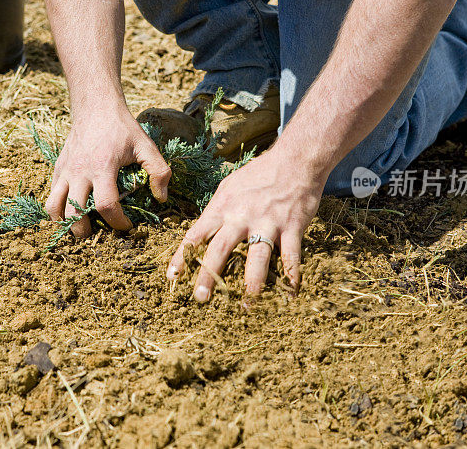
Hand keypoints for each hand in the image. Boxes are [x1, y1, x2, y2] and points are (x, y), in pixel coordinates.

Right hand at [45, 107, 171, 236]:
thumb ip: (159, 171)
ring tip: (82, 227)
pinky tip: (74, 212)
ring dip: (66, 224)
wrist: (96, 107)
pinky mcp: (57, 169)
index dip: (117, 222)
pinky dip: (58, 210)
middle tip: (101, 233)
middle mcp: (79, 171)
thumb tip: (161, 198)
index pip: (105, 205)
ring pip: (54, 208)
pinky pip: (51, 196)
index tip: (127, 225)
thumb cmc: (122, 128)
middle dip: (87, 231)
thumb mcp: (146, 146)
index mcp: (102, 167)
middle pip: (75, 213)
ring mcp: (65, 171)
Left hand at [167, 146, 324, 301]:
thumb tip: (201, 231)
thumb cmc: (259, 174)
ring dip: (252, 283)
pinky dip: (291, 277)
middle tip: (200, 298)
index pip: (196, 234)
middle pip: (221, 249)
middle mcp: (241, 216)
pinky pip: (291, 257)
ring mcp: (267, 222)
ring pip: (257, 257)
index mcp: (222, 207)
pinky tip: (290, 296)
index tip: (172, 276)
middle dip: (209, 275)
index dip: (182, 256)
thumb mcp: (229, 186)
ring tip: (247, 305)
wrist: (295, 160)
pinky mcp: (292, 227)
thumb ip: (216, 209)